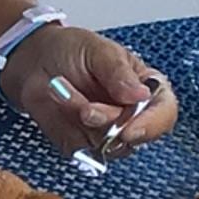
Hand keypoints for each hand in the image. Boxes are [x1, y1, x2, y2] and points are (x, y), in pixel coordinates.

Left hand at [2, 24, 176, 158]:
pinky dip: (65, 126)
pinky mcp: (82, 144)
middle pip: (133, 136)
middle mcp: (131, 115)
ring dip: (79, 118)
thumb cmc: (72, 50)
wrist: (35, 60)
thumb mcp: (98, 50)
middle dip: (106, 121)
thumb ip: (119, 72)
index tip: (130, 129)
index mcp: (145, 88)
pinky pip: (79, 148)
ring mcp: (106, 133)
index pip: (163, 113)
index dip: (152, 125)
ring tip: (62, 88)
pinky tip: (58, 102)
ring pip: (104, 144)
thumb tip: (141, 95)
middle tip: (86, 107)